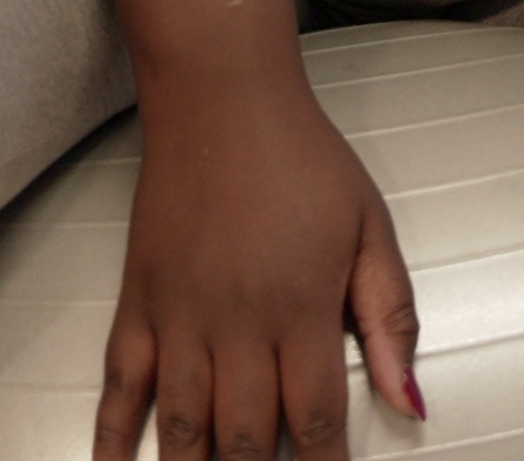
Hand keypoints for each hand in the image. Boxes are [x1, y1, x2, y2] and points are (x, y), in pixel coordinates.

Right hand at [101, 77, 421, 459]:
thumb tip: (410, 402)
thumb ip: (390, 320)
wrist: (221, 97)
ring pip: (182, 426)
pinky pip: (118, 384)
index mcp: (301, 310)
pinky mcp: (137, 302)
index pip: (317, 423)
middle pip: (246, 440)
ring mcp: (179, 316)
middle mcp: (236, 323)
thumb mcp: (369, 230)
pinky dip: (112, 438)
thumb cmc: (302, 158)